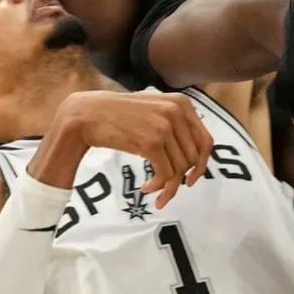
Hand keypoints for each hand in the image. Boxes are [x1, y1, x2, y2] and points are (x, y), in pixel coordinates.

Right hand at [52, 91, 212, 207]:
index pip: (205, 141)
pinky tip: (146, 188)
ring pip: (179, 169)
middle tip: (166, 190)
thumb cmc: (119, 116)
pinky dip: (158, 186)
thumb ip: (175, 126)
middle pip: (192, 158)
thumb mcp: (154, 111)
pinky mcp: (151, 142)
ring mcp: (165, 126)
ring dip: (168, 186)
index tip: (192, 179)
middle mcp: (177, 112)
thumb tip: (193, 159)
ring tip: (153, 190)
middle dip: (181, 179)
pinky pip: (165, 174)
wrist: (88, 114)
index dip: (203, 164)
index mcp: (182, 103)